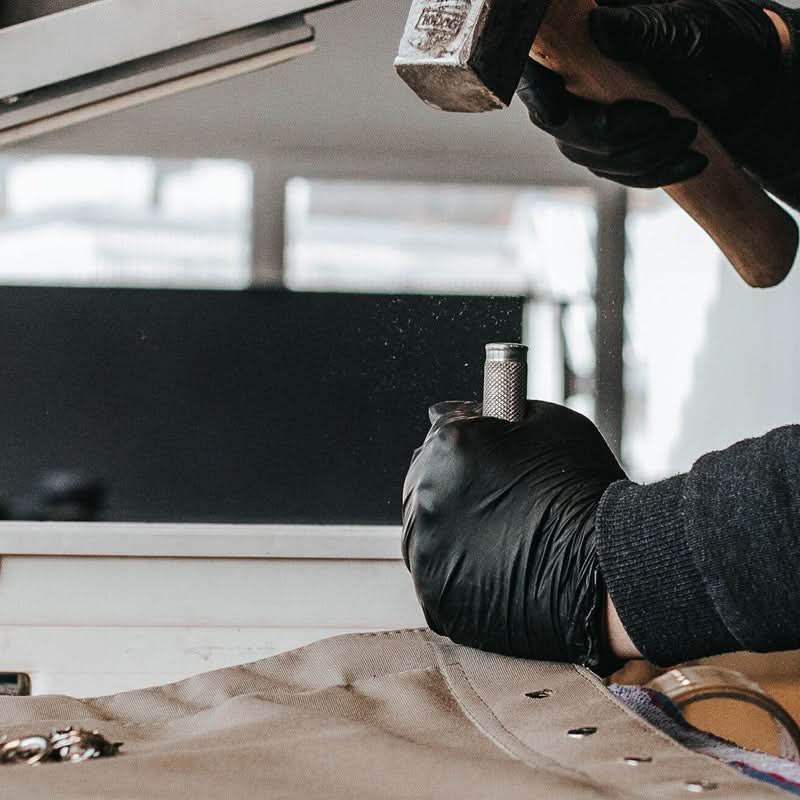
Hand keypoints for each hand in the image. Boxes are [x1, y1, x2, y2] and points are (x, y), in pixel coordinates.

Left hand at [402, 400, 625, 673]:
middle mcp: (427, 493)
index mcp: (448, 445)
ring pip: (426, 533)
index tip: (487, 463)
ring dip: (453, 533)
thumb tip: (464, 411)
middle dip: (456, 489)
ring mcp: (426, 547)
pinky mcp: (435, 594)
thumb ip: (496, 412)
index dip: (470, 449)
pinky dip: (460, 575)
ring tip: (500, 540)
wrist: (605, 564)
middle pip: (425, 484)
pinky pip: (437, 578)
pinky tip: (495, 570)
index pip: (440, 436)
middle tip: (496, 505)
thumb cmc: (583, 490)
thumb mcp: (547, 422)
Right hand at [517, 0, 799, 198]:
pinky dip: (650, 174)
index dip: (536, 90)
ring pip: (587, 154)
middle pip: (561, 122)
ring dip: (638, 157)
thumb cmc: (715, 40)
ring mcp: (590, 116)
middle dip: (610, 134)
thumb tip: (599, 29)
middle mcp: (575, 78)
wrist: (745, 77)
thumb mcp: (684, 29)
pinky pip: (614, 171)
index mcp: (582, 37)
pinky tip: (688, 164)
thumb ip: (642, 28)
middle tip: (666, 124)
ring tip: (688, 136)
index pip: (537, 65)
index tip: (554, 114)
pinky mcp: (609, 148)